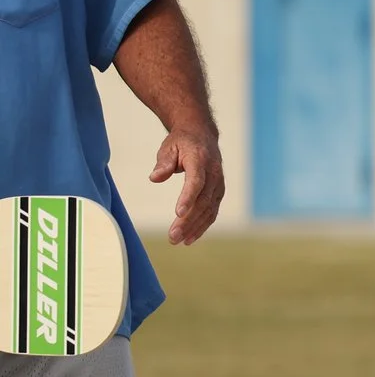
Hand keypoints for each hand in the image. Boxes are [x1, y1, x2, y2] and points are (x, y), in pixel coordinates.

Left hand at [149, 130, 223, 244]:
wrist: (202, 135)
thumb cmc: (181, 143)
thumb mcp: (169, 147)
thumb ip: (164, 163)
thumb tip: (155, 177)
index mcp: (200, 160)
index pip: (196, 181)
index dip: (188, 197)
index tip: (177, 214)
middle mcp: (214, 173)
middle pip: (203, 200)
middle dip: (188, 221)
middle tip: (172, 237)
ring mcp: (218, 183)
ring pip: (209, 209)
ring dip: (195, 227)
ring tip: (179, 241)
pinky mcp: (218, 192)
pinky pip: (212, 211)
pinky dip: (203, 225)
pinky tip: (190, 238)